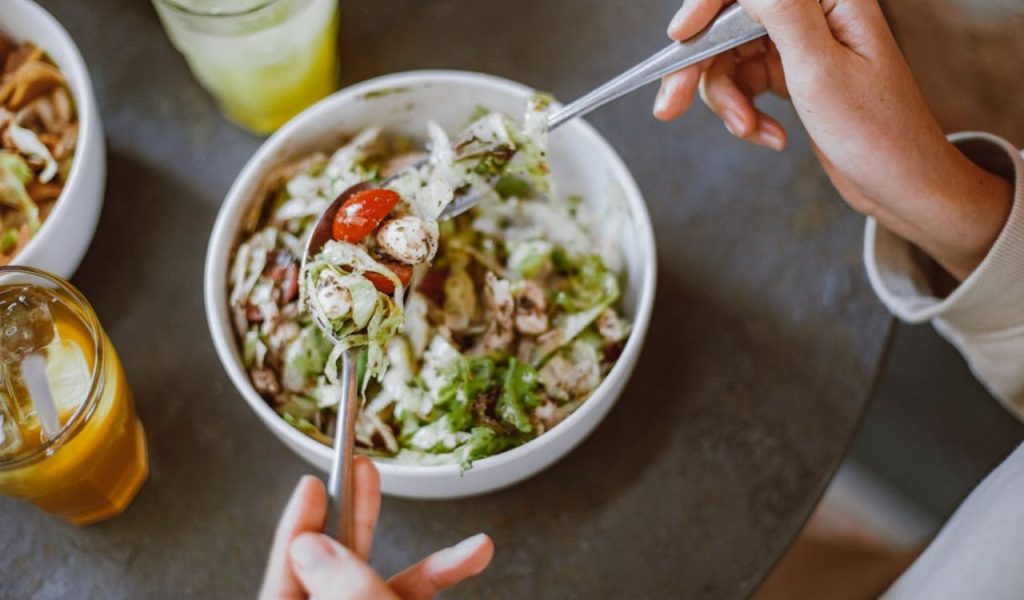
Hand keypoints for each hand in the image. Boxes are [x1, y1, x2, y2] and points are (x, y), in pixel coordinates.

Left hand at [259, 458, 493, 599]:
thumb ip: (341, 583)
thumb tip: (311, 543)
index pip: (288, 568)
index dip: (301, 521)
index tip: (314, 482)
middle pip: (332, 566)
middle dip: (357, 517)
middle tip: (365, 470)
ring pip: (379, 581)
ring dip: (422, 555)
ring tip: (451, 528)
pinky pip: (408, 597)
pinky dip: (439, 575)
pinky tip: (470, 555)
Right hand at [655, 0, 1012, 279]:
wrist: (903, 187)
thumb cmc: (878, 134)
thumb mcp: (821, 72)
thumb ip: (782, 13)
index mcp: (829, 0)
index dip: (706, 8)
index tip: (679, 40)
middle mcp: (815, 15)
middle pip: (730, 26)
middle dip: (701, 69)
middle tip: (671, 106)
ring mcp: (802, 46)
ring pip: (731, 60)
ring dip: (728, 101)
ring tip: (748, 132)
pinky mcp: (794, 76)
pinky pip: (746, 84)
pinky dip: (746, 114)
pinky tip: (770, 136)